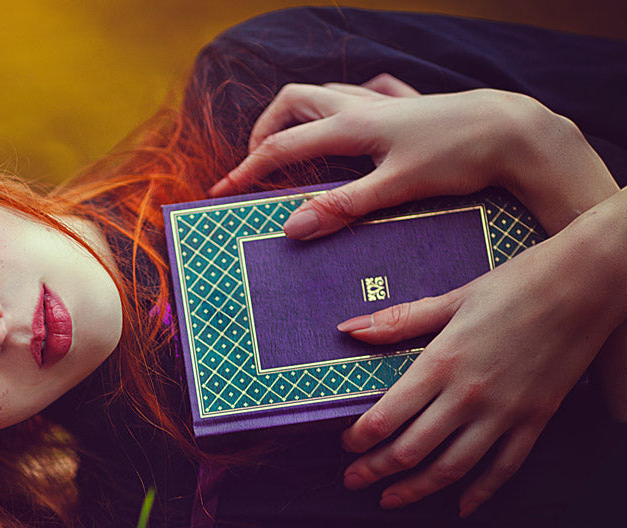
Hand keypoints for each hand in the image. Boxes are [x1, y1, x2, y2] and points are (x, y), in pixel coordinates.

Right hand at [215, 78, 615, 235]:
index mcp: (350, 126)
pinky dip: (340, 109)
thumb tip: (290, 227)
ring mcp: (381, 104)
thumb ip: (340, 207)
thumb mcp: (394, 189)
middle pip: (292, 102)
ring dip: (297, 117)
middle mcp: (359, 107)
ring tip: (289, 150)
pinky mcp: (403, 108)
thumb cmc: (457, 157)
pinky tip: (346, 127)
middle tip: (257, 165)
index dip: (246, 170)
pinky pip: (359, 98)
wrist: (512, 129)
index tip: (221, 192)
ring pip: (322, 95)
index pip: (281, 146)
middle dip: (265, 131)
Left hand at [336, 198, 626, 515]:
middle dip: (375, 470)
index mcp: (441, 363)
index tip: (345, 447)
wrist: (589, 282)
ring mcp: (505, 413)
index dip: (359, 439)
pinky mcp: (536, 420)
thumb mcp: (453, 298)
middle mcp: (469, 396)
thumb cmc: (517, 284)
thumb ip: (400, 321)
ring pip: (452, 468)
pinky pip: (504, 468)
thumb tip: (349, 329)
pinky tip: (460, 508)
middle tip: (351, 481)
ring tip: (389, 500)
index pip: (386, 417)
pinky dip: (480, 493)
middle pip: (411, 450)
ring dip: (416, 489)